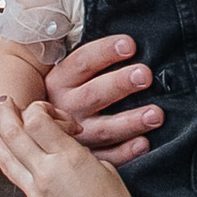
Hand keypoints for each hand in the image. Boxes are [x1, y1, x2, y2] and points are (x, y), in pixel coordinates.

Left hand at [0, 88, 154, 196]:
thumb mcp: (105, 170)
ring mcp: (37, 192)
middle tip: (3, 100)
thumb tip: (65, 151)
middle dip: (6, 113)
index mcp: (69, 158)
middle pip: (15, 134)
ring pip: (7, 159)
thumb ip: (79, 155)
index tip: (56, 115)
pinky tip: (4, 156)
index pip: (36, 119)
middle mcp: (46, 173)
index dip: (41, 108)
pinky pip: (15, 177)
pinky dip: (6, 161)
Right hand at [42, 28, 162, 170]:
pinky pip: (107, 157)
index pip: (82, 62)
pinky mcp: (86, 155)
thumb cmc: (68, 92)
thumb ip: (90, 59)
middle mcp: (64, 108)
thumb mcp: (68, 73)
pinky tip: (144, 144)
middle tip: (145, 75)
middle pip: (94, 94)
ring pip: (104, 129)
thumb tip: (125, 40)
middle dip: (120, 84)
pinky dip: (125, 152)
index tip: (130, 44)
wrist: (41, 132)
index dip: (106, 52)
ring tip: (156, 114)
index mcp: (59, 82)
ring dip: (131, 121)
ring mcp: (75, 135)